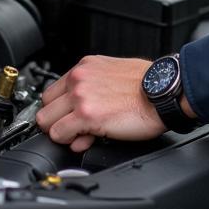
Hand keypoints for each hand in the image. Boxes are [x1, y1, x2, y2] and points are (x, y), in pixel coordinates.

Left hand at [36, 56, 163, 152]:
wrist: (163, 91)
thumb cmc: (147, 84)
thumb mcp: (113, 73)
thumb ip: (91, 88)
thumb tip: (79, 110)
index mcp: (85, 67)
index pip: (52, 91)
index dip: (60, 109)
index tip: (69, 118)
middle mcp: (79, 78)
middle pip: (45, 107)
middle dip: (58, 121)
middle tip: (76, 128)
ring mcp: (80, 96)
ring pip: (47, 123)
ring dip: (63, 132)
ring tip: (83, 133)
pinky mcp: (86, 115)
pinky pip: (59, 135)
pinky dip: (70, 141)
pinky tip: (88, 139)